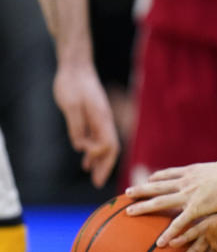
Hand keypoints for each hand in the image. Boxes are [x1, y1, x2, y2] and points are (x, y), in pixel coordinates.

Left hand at [52, 62, 118, 186]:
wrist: (76, 67)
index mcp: (102, 118)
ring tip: (93, 177)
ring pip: (104, 145)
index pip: (108, 144)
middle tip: (97, 184)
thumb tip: (79, 147)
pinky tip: (85, 160)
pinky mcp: (93, 118)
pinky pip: (97, 138)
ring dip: (99, 161)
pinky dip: (92, 151)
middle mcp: (104, 120)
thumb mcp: (70, 105)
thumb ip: (76, 126)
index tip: (85, 158)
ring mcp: (100, 119)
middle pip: (110, 148)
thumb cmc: (73, 84)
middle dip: (105, 166)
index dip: (98, 155)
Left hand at [125, 156, 216, 244]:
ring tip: (129, 213)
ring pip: (160, 202)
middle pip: (158, 186)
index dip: (159, 176)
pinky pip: (178, 223)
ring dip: (144, 207)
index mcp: (193, 172)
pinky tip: (159, 242)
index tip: (149, 178)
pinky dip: (168, 233)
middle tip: (128, 192)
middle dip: (142, 189)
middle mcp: (186, 182)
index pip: (172, 174)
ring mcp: (188, 195)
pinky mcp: (195, 209)